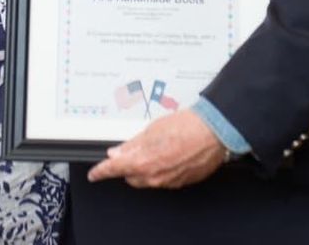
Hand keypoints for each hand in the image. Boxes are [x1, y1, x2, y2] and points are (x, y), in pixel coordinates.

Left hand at [87, 110, 224, 188]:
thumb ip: (132, 144)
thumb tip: (117, 152)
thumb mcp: (151, 129)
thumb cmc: (186, 126)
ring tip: (158, 147)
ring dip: (146, 167)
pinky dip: (162, 169)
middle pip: (131, 176)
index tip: (95, 173)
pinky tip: (170, 154)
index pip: (114, 170)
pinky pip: (164, 179)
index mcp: (143, 162)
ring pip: (147, 179)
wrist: (213, 131)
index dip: (101, 172)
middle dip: (128, 165)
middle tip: (134, 150)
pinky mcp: (181, 182)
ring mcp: (169, 181)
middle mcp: (155, 176)